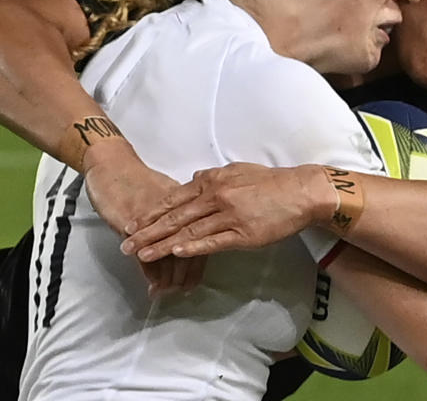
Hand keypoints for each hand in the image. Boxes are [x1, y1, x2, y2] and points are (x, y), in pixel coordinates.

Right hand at [82, 138, 206, 291]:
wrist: (111, 164)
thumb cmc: (137, 180)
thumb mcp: (164, 193)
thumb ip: (182, 210)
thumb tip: (193, 228)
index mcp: (187, 201)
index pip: (202, 233)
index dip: (201, 256)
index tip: (197, 275)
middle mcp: (175, 210)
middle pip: (188, 246)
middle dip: (185, 272)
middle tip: (182, 290)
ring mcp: (155, 218)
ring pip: (169, 253)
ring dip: (168, 276)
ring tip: (166, 291)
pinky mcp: (134, 223)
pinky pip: (146, 252)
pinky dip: (150, 272)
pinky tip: (151, 284)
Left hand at [120, 163, 337, 261]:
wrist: (300, 192)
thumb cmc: (269, 182)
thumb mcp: (236, 170)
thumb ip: (212, 176)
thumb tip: (192, 180)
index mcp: (212, 182)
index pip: (173, 199)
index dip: (151, 214)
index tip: (132, 224)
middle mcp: (216, 198)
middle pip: (175, 218)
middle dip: (148, 233)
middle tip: (126, 245)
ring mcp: (229, 216)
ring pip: (189, 232)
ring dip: (162, 245)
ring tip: (142, 256)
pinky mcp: (243, 234)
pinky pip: (213, 243)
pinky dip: (193, 248)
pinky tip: (176, 254)